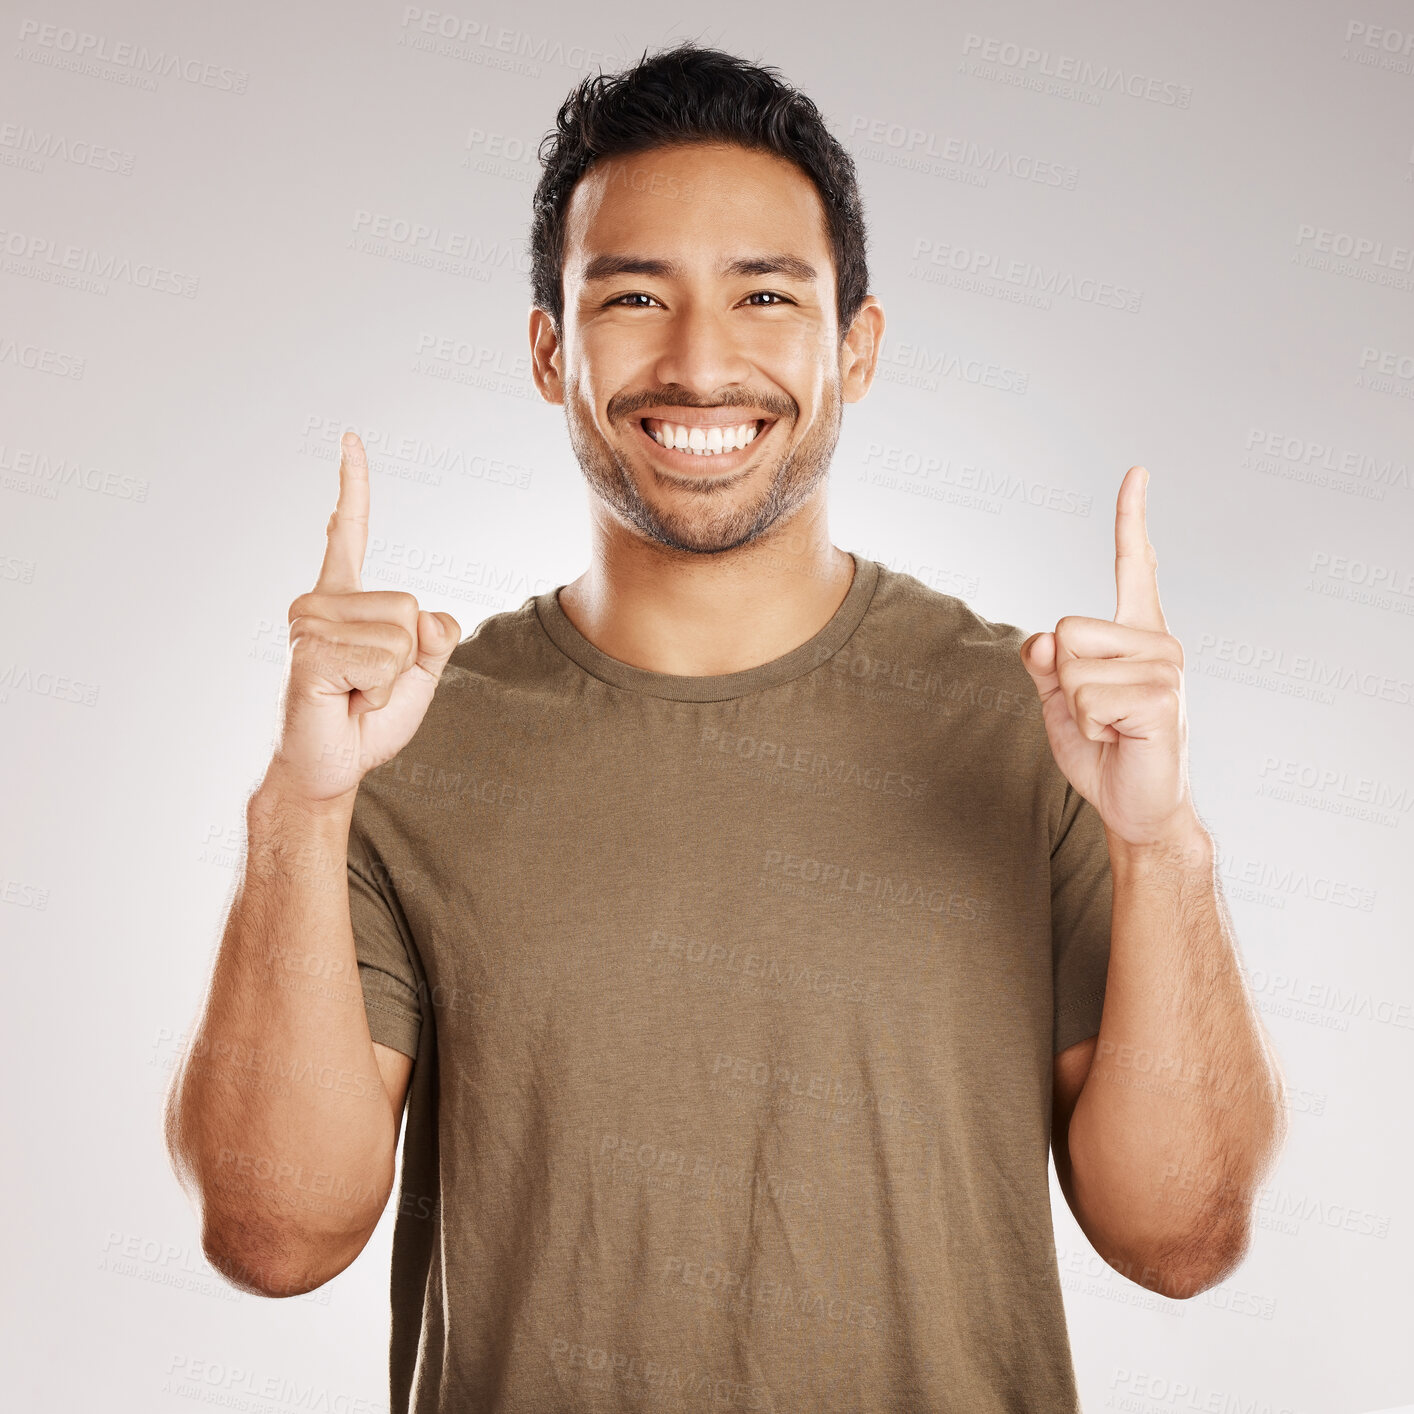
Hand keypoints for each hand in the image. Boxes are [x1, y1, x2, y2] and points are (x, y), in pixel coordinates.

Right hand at [265, 432, 461, 805]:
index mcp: (343, 598)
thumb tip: (428, 615)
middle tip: (367, 687)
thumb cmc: (367, 720)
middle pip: (412, 608)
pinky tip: (345, 700)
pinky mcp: (310, 652)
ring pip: (402, 635)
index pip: (348, 533)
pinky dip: (380, 691)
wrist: (331, 766)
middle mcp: (319, 601)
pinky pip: (385, 659)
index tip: (351, 439)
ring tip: (355, 694)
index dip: (353, 486)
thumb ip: (435, 636)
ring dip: (393, 679)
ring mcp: (309, 623)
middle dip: (410, 659)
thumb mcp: (420, 673)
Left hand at [1019, 465, 1200, 850]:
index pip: (1135, 566)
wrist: (1134, 806)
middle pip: (1066, 629)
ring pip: (1072, 666)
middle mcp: (1158, 642)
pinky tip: (1122, 738)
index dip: (1131, 519)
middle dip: (1063, 678)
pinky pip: (1087, 698)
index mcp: (1136, 635)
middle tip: (1098, 713)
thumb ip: (1047, 663)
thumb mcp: (1060, 699)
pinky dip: (1089, 726)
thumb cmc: (1103, 749)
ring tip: (1112, 728)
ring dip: (1076, 707)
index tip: (1136, 472)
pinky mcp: (1161, 700)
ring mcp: (1165, 669)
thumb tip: (1043, 639)